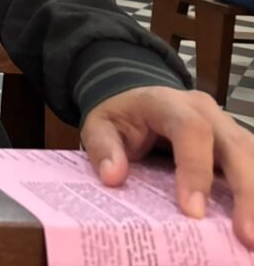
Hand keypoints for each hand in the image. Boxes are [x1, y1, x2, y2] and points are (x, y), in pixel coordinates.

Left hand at [81, 87, 253, 247]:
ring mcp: (226, 126)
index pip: (192, 130)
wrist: (135, 100)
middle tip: (247, 235)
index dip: (195, 170)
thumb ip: (103, 147)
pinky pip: (253, 164)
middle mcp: (205, 111)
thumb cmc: (120, 118)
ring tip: (253, 237)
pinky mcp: (235, 144)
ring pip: (253, 156)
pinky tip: (253, 219)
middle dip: (246, 191)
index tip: (193, 211)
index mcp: (168, 102)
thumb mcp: (99, 126)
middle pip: (237, 145)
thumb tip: (113, 176)